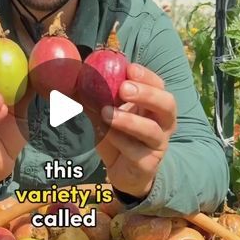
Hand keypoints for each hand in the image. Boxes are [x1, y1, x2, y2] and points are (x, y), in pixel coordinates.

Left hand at [95, 63, 176, 197]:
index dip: (146, 76)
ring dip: (129, 120)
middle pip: (167, 104)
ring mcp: (158, 144)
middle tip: (124, 88)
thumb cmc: (118, 137)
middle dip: (147, 94)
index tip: (129, 68)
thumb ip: (95, 98)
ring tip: (106, 112)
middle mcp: (163, 123)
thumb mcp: (105, 115)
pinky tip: (104, 133)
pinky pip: (135, 151)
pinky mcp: (147, 164)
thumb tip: (72, 78)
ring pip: (151, 130)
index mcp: (155, 106)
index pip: (159, 85)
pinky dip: (118, 140)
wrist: (121, 171)